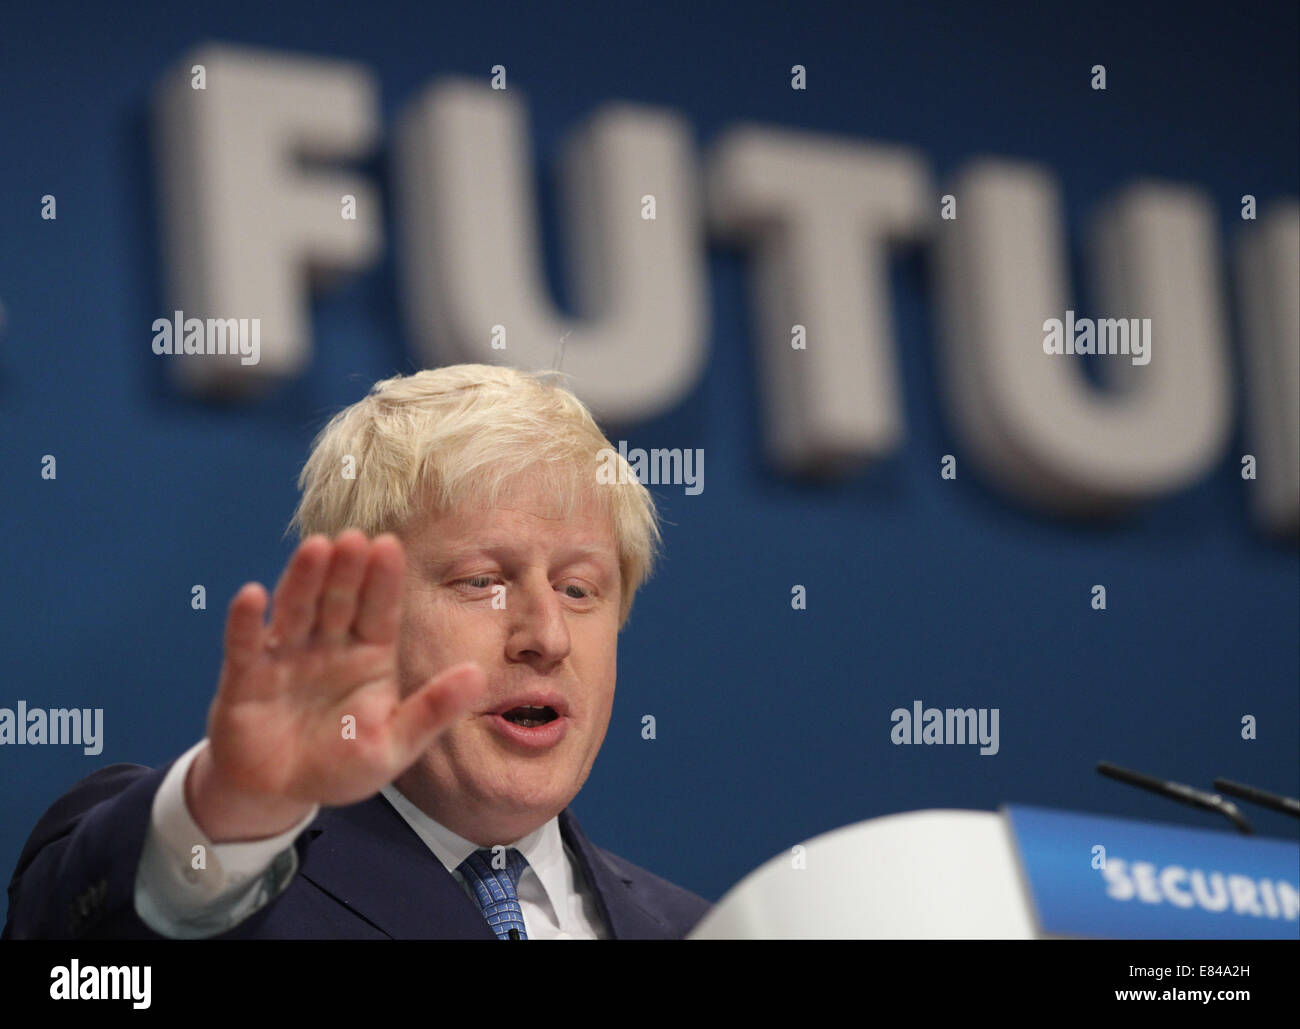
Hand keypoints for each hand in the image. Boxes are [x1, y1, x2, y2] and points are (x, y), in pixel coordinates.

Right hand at [187, 530, 485, 841]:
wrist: (279, 793)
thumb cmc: (341, 764)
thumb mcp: (394, 744)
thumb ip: (433, 710)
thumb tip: (478, 675)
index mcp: (370, 656)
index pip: (379, 611)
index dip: (383, 580)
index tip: (389, 545)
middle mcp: (329, 645)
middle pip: (338, 601)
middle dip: (346, 570)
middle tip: (354, 537)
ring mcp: (286, 656)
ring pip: (296, 610)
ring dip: (303, 580)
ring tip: (315, 548)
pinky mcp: (244, 676)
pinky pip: (243, 645)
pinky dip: (245, 621)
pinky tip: (252, 596)